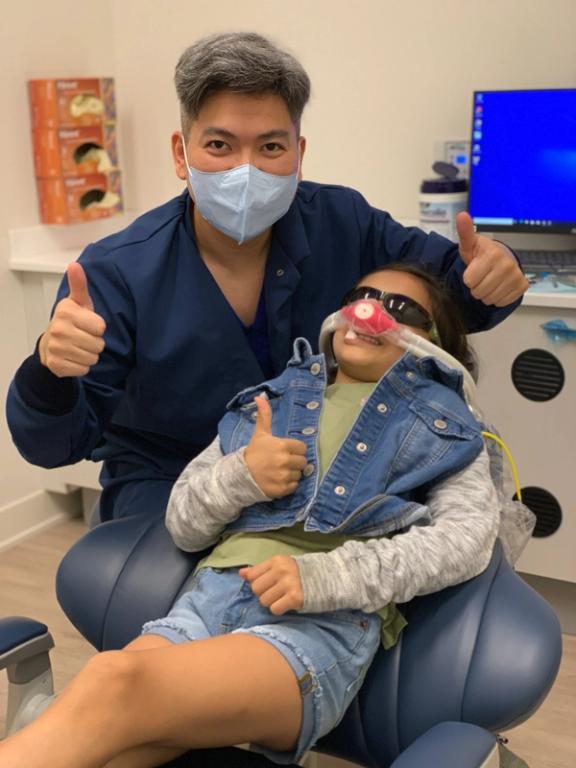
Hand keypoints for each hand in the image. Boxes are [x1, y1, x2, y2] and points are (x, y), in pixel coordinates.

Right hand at [39, 262, 105, 377]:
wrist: (50, 343)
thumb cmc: (71, 320)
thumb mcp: (78, 302)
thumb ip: (79, 284)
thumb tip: (75, 265)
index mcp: (66, 312)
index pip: (101, 327)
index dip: (98, 327)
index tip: (88, 324)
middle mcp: (59, 330)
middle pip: (98, 345)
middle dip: (95, 343)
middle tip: (84, 337)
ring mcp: (56, 348)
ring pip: (92, 358)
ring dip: (90, 355)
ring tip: (80, 347)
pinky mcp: (56, 365)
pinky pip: (83, 369)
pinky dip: (82, 366)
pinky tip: (74, 357)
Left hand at [240, 556, 303, 614]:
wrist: (326, 578)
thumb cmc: (299, 573)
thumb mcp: (280, 566)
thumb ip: (260, 570)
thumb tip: (241, 573)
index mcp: (276, 561)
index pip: (252, 575)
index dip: (258, 582)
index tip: (267, 584)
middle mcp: (281, 571)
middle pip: (256, 589)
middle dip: (263, 593)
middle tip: (276, 592)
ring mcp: (288, 584)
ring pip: (264, 601)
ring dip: (271, 603)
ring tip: (282, 598)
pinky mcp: (295, 598)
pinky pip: (275, 609)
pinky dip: (279, 609)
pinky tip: (287, 604)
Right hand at [244, 395, 307, 497]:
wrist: (240, 474)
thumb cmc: (254, 452)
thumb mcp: (260, 434)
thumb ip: (264, 415)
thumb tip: (260, 397)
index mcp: (282, 446)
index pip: (302, 448)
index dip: (296, 450)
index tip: (286, 451)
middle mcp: (284, 461)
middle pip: (303, 462)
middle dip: (295, 462)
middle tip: (283, 462)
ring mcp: (283, 476)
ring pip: (299, 475)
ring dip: (292, 474)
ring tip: (280, 472)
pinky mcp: (282, 489)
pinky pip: (294, 486)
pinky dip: (289, 485)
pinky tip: (279, 480)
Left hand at [456, 211, 528, 305]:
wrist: (500, 259)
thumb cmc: (480, 254)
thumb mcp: (469, 245)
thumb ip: (465, 232)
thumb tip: (462, 215)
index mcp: (493, 254)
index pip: (469, 281)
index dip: (468, 278)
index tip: (473, 269)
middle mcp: (507, 265)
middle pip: (479, 292)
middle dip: (476, 287)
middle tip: (480, 277)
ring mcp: (516, 276)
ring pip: (489, 299)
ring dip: (485, 294)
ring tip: (488, 282)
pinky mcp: (522, 286)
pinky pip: (502, 302)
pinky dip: (497, 298)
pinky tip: (498, 286)